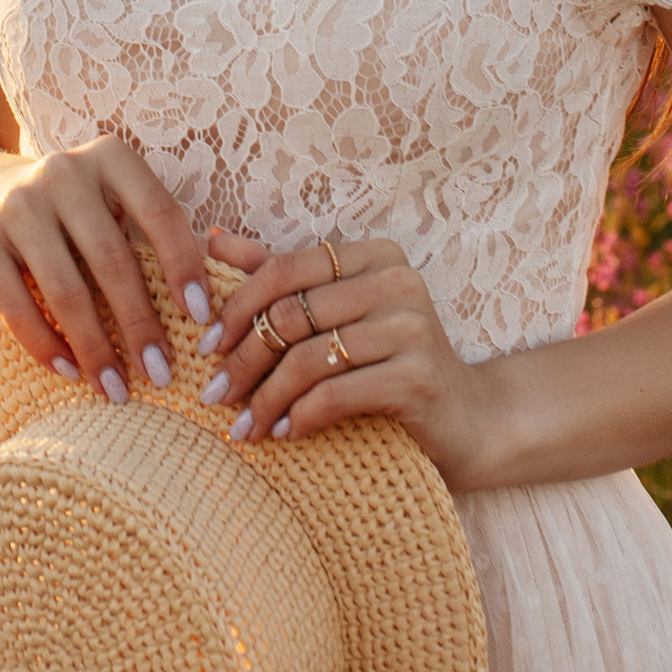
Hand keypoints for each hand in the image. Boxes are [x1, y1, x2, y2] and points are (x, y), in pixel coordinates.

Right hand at [0, 135, 211, 401]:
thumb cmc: (72, 212)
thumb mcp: (112, 202)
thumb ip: (149, 237)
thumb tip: (201, 312)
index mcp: (109, 157)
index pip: (159, 213)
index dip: (183, 266)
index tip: (200, 318)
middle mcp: (62, 172)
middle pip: (112, 259)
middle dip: (140, 324)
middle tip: (162, 374)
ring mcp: (15, 205)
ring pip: (65, 289)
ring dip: (95, 348)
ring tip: (117, 389)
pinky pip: (16, 305)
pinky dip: (45, 345)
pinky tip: (69, 372)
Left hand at [199, 226, 504, 490]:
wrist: (465, 420)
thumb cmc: (389, 362)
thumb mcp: (335, 312)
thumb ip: (278, 273)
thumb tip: (212, 238)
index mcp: (374, 255)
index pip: (285, 269)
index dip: (237, 307)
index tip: (206, 346)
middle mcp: (397, 281)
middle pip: (291, 315)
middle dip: (243, 359)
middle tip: (214, 394)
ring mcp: (411, 327)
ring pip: (307, 358)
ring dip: (265, 398)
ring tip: (243, 426)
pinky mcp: (416, 376)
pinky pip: (335, 394)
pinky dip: (300, 416)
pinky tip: (283, 433)